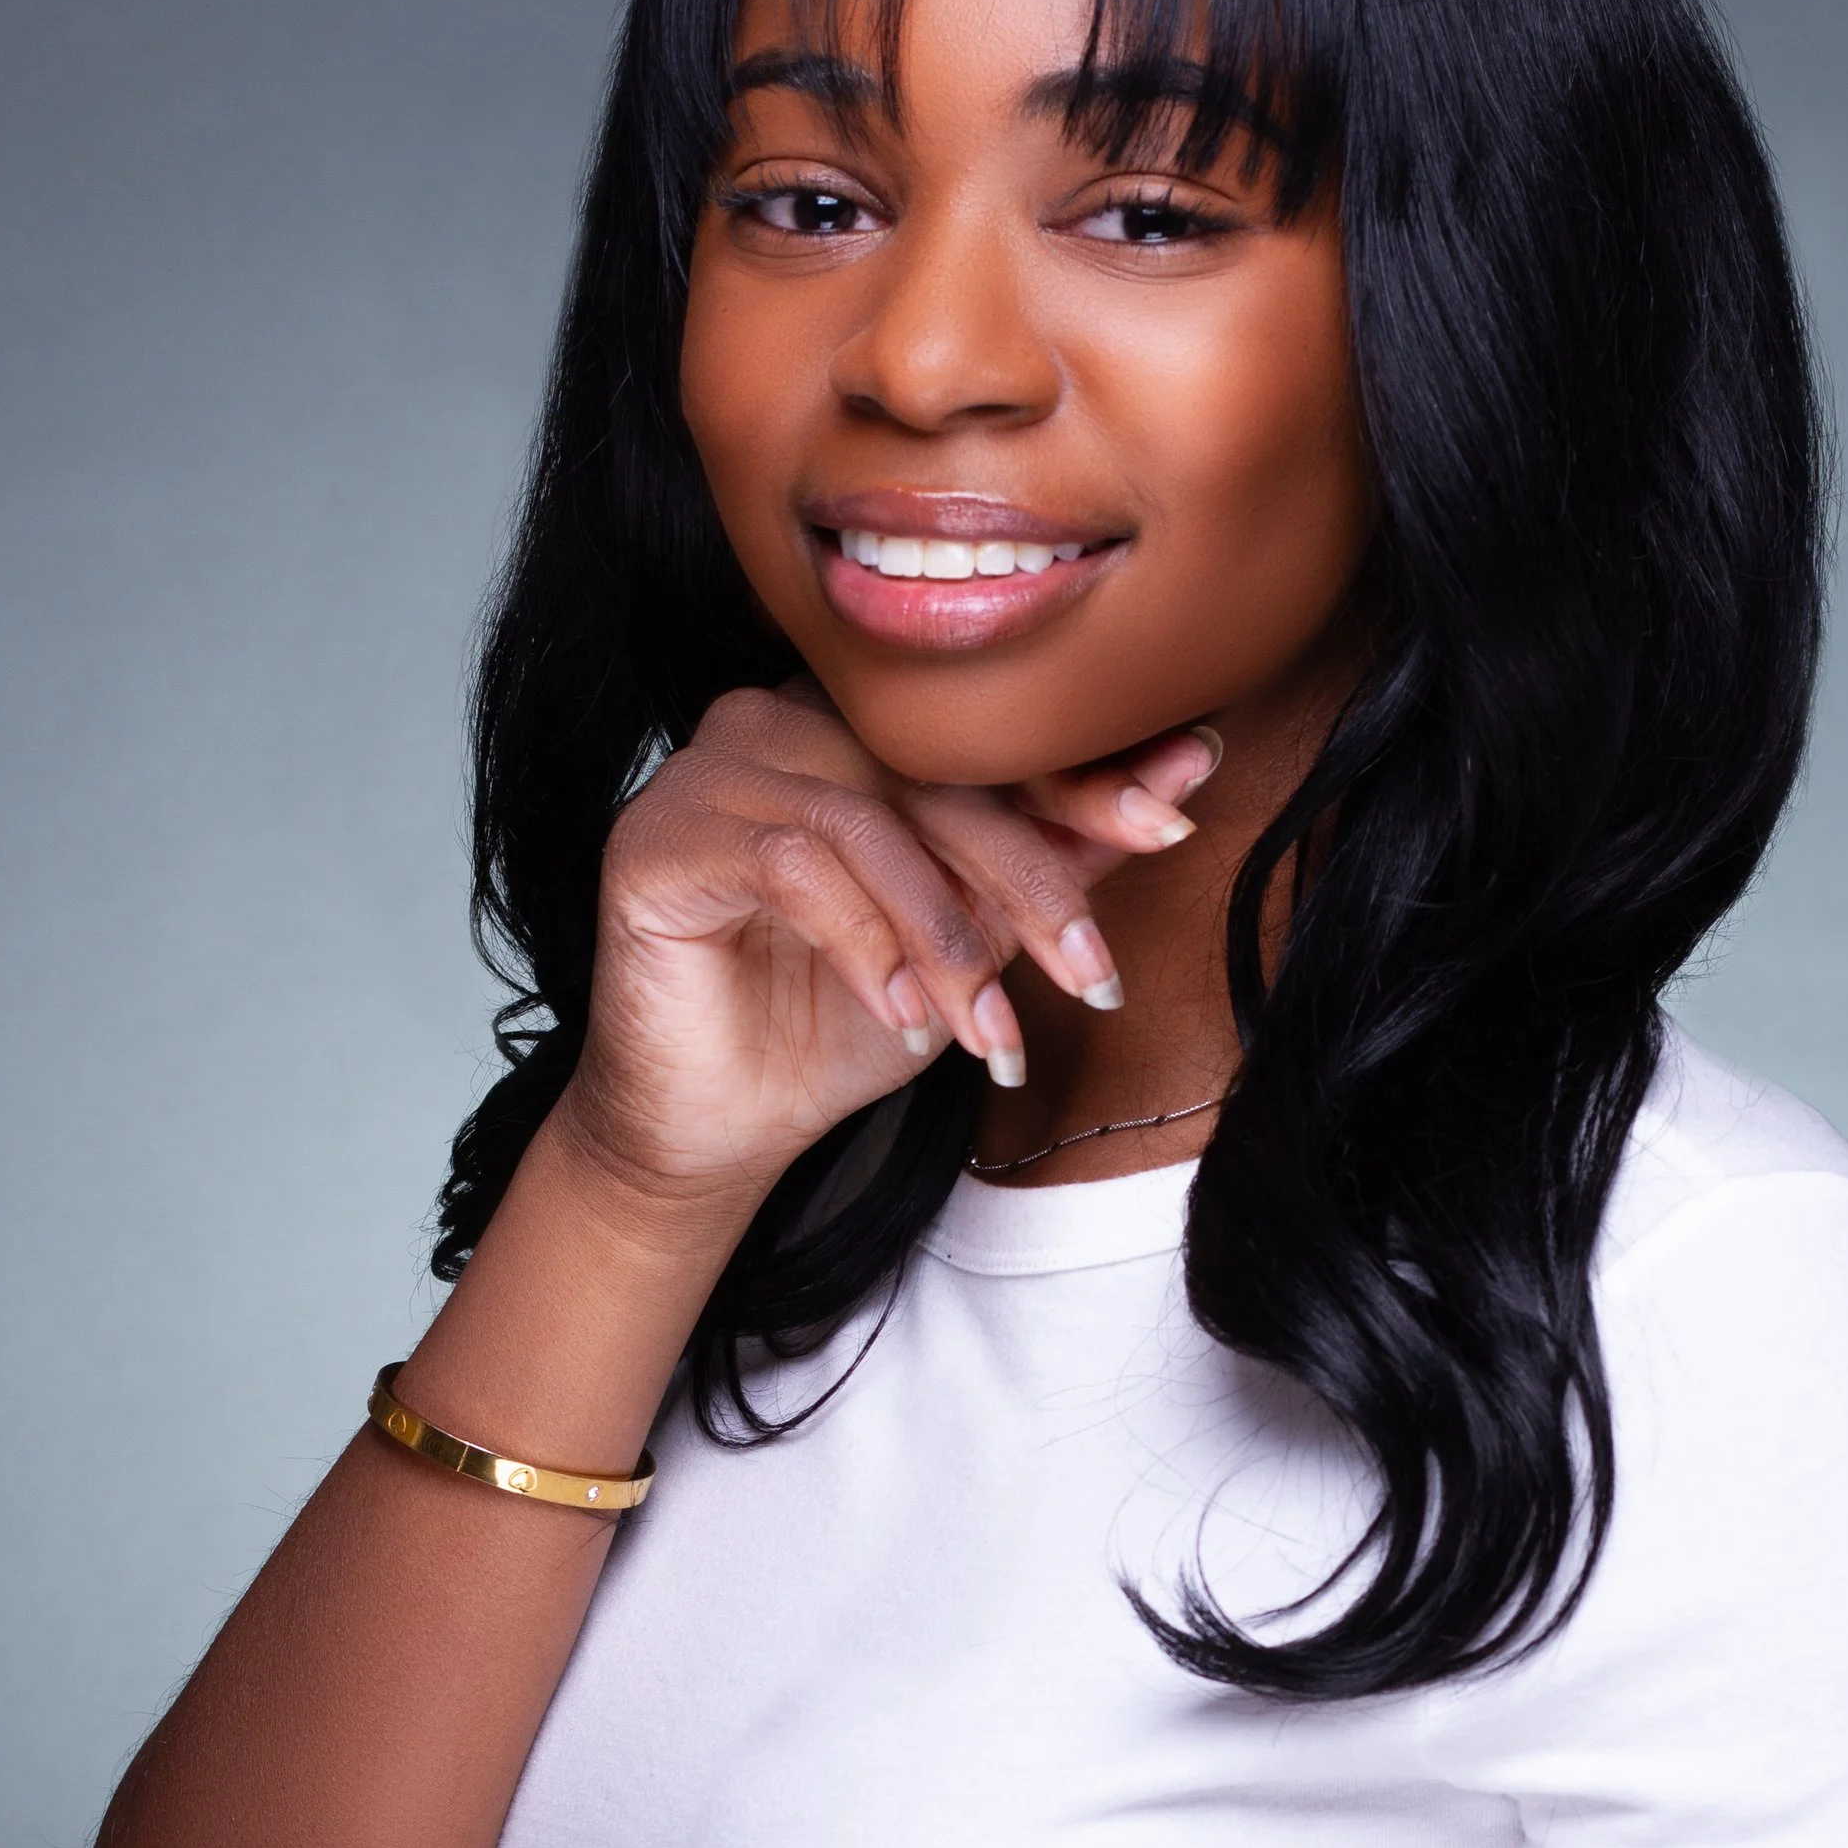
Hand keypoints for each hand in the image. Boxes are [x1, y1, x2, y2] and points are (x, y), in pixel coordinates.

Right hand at [547, 682, 1220, 1213]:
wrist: (724, 1125)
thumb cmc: (841, 1022)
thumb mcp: (978, 939)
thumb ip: (1062, 854)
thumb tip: (1188, 772)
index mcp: (856, 726)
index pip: (979, 739)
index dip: (1080, 782)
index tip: (1169, 827)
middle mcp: (781, 722)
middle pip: (932, 777)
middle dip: (1029, 882)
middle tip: (1092, 977)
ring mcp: (711, 769)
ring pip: (866, 822)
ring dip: (944, 938)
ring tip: (983, 1032)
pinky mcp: (659, 832)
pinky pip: (787, 861)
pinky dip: (862, 943)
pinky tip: (899, 1015)